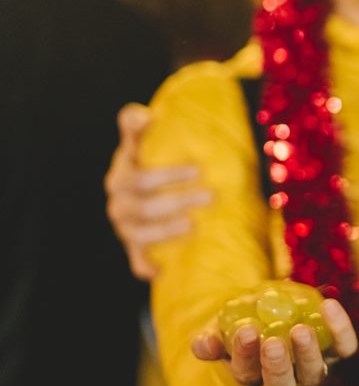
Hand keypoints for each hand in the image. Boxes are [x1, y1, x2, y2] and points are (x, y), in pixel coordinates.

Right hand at [105, 103, 210, 279]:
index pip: (139, 175)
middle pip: (144, 205)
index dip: (166, 175)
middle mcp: (119, 200)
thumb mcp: (144, 139)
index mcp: (123, 173)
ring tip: (194, 226)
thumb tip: (140, 114)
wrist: (144, 187)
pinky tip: (160, 271)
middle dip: (178, 200)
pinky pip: (136, 260)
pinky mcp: (134, 246)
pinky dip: (145, 266)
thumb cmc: (150, 158)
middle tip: (211, 197)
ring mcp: (124, 225)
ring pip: (139, 233)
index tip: (197, 170)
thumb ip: (136, 124)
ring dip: (166, 231)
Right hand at [191, 298, 358, 385]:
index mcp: (252, 375)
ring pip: (314, 372)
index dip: (245, 355)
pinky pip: (344, 347)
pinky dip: (340, 330)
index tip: (245, 331)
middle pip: (281, 385)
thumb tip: (203, 344)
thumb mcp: (222, 328)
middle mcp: (285, 379)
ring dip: (308, 352)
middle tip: (273, 342)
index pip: (247, 373)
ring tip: (301, 329)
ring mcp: (313, 367)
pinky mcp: (337, 351)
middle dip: (277, 365)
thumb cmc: (244, 323)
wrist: (277, 313)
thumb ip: (210, 338)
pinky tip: (328, 305)